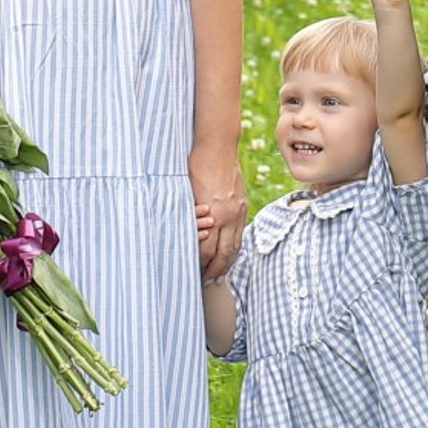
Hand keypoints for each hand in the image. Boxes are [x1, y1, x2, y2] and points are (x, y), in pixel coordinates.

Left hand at [192, 149, 247, 278]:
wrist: (217, 145)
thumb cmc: (195, 165)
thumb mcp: (185, 192)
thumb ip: (188, 215)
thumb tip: (184, 235)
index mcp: (212, 214)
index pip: (205, 250)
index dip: (198, 265)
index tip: (191, 274)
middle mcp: (228, 215)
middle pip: (223, 254)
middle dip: (214, 271)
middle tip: (205, 283)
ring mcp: (238, 211)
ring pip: (235, 246)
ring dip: (227, 263)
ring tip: (218, 274)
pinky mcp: (242, 205)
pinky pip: (240, 234)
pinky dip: (234, 248)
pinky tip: (228, 253)